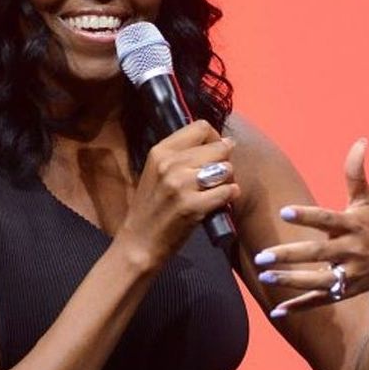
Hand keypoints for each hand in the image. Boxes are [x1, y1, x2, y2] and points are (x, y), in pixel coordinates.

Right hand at [118, 121, 238, 267]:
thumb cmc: (150, 208)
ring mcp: (182, 185)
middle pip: (218, 147)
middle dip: (225, 160)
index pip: (200, 127)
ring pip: (226, 168)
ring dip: (228, 179)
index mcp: (160, 151)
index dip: (214, 138)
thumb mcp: (156, 172)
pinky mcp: (193, 207)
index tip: (213, 153)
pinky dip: (230, 195)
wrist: (138, 242)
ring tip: (218, 189)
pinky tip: (221, 201)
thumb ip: (181, 155)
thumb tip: (219, 142)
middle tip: (218, 175)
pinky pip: (227, 191)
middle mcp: (171, 164)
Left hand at [253, 138, 368, 316]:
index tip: (285, 212)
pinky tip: (277, 310)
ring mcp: (348, 275)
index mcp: (353, 225)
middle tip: (262, 255)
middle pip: (318, 254)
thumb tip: (360, 141)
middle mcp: (351, 251)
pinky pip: (319, 301)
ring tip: (265, 276)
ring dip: (291, 281)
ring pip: (317, 281)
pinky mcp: (343, 292)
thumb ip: (357, 174)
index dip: (307, 216)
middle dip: (291, 255)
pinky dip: (299, 307)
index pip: (327, 219)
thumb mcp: (368, 202)